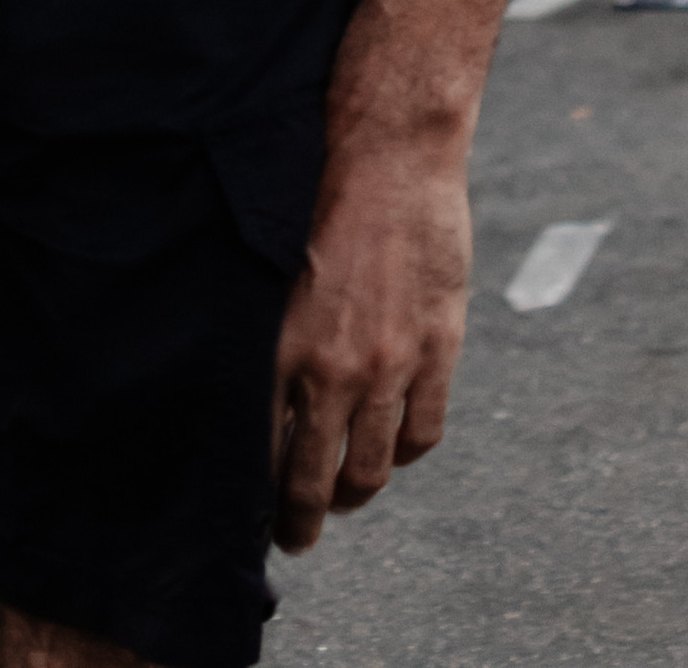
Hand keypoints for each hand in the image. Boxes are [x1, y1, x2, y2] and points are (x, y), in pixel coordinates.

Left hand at [271, 138, 471, 555]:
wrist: (388, 153)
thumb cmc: (317, 196)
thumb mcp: (269, 268)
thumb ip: (266, 334)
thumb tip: (253, 391)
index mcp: (281, 346)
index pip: (262, 450)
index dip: (256, 492)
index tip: (250, 510)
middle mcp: (334, 367)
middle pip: (313, 478)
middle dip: (299, 518)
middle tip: (295, 534)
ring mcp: (391, 364)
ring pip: (370, 468)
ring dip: (352, 495)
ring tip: (342, 499)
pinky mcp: (437, 350)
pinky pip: (421, 433)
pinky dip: (402, 453)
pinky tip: (389, 451)